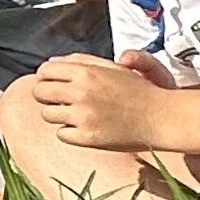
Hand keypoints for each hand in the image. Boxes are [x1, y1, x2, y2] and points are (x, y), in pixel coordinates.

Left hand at [24, 53, 170, 152]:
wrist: (159, 118)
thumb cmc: (137, 91)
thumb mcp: (111, 68)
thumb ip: (80, 62)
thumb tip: (51, 63)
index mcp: (86, 72)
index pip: (45, 71)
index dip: (46, 77)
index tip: (54, 83)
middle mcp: (81, 92)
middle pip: (39, 93)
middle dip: (46, 95)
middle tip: (59, 100)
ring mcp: (83, 116)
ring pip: (47, 114)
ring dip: (57, 114)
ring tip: (74, 114)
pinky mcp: (87, 138)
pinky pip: (61, 134)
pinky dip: (70, 132)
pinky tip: (84, 127)